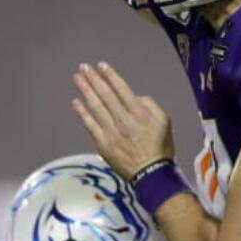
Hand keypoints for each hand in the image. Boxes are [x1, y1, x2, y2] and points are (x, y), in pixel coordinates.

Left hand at [71, 62, 173, 180]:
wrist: (151, 174)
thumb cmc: (159, 148)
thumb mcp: (165, 121)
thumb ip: (150, 105)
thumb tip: (137, 97)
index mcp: (139, 112)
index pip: (121, 89)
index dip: (110, 76)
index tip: (101, 65)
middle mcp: (123, 119)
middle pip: (105, 95)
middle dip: (94, 79)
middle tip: (83, 67)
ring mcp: (111, 131)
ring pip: (96, 107)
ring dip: (86, 90)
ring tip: (77, 78)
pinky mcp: (103, 143)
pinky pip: (90, 125)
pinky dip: (82, 113)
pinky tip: (76, 102)